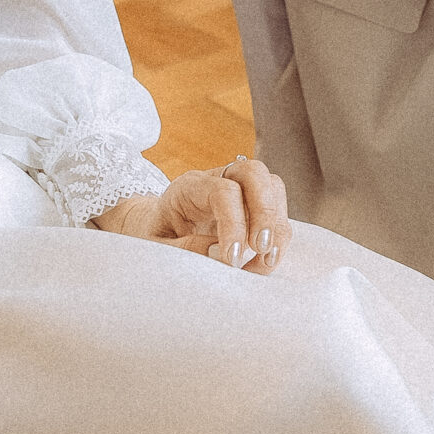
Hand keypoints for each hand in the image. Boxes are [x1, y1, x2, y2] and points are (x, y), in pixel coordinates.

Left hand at [92, 157, 290, 269]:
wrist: (154, 229)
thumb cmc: (154, 237)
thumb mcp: (154, 246)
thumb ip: (181, 249)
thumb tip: (216, 252)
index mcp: (188, 187)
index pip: (222, 192)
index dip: (234, 224)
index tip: (232, 259)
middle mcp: (217, 179)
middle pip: (254, 172)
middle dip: (265, 212)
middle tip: (261, 248)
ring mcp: (238, 190)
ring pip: (273, 188)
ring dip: (277, 225)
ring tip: (265, 260)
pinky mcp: (252, 206)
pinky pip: (277, 210)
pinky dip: (279, 236)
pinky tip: (264, 261)